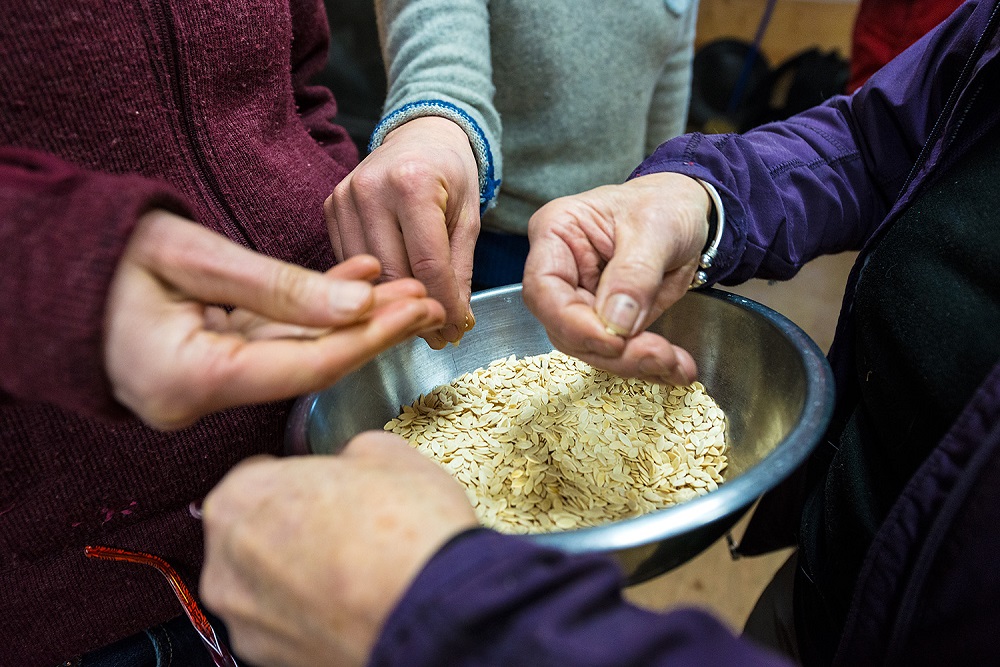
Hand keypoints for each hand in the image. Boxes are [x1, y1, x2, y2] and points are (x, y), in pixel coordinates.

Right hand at [104, 210, 445, 429]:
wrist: (51, 270)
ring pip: (297, 356)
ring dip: (352, 322)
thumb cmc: (105, 254)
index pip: (302, 368)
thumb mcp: (191, 255)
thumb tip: (358, 308)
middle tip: (429, 302)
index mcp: (187, 381)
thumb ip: (276, 287)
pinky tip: (358, 287)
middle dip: (372, 332)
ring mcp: (206, 389)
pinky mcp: (212, 370)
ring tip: (405, 291)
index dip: (365, 339)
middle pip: (309, 367)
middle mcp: (199, 399)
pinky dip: (315, 316)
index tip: (415, 309)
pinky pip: (275, 345)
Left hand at [200, 432, 478, 666]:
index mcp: (239, 499)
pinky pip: (286, 627)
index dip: (298, 478)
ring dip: (298, 578)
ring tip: (355, 571)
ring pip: (266, 588)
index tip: (326, 488)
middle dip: (291, 530)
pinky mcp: (271, 661)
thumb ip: (347, 454)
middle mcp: (225, 564)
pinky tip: (354, 604)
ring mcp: (245, 622)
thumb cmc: (408, 528)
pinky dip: (312, 617)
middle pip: (252, 535)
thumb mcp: (385, 453)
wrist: (436, 609)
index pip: (254, 476)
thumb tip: (350, 464)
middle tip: (344, 528)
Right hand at [325, 116, 479, 349]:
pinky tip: (392, 298)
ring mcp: (344, 198)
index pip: (427, 264)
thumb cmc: (450, 175)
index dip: (442, 305)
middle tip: (439, 337)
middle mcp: (371, 188)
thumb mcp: (468, 218)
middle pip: (392, 273)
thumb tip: (455, 322)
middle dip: (417, 311)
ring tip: (417, 323)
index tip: (453, 331)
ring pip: (365, 274)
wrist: (421, 136)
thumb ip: (460, 269)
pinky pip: (349, 262)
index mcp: (412, 184)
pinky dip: (371, 285)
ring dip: (392, 305)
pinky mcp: (330, 209)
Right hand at [522, 173, 710, 384]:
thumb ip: (635, 273)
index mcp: (556, 233)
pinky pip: (617, 352)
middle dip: (612, 350)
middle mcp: (561, 270)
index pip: (544, 288)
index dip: (572, 322)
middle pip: (565, 327)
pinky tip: (677, 369)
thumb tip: (615, 322)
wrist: (689, 214)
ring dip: (633, 363)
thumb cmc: (665, 205)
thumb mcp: (656, 227)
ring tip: (676, 364)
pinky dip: (647, 365)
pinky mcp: (605, 322)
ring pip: (590, 347)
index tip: (614, 340)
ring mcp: (581, 299)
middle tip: (659, 356)